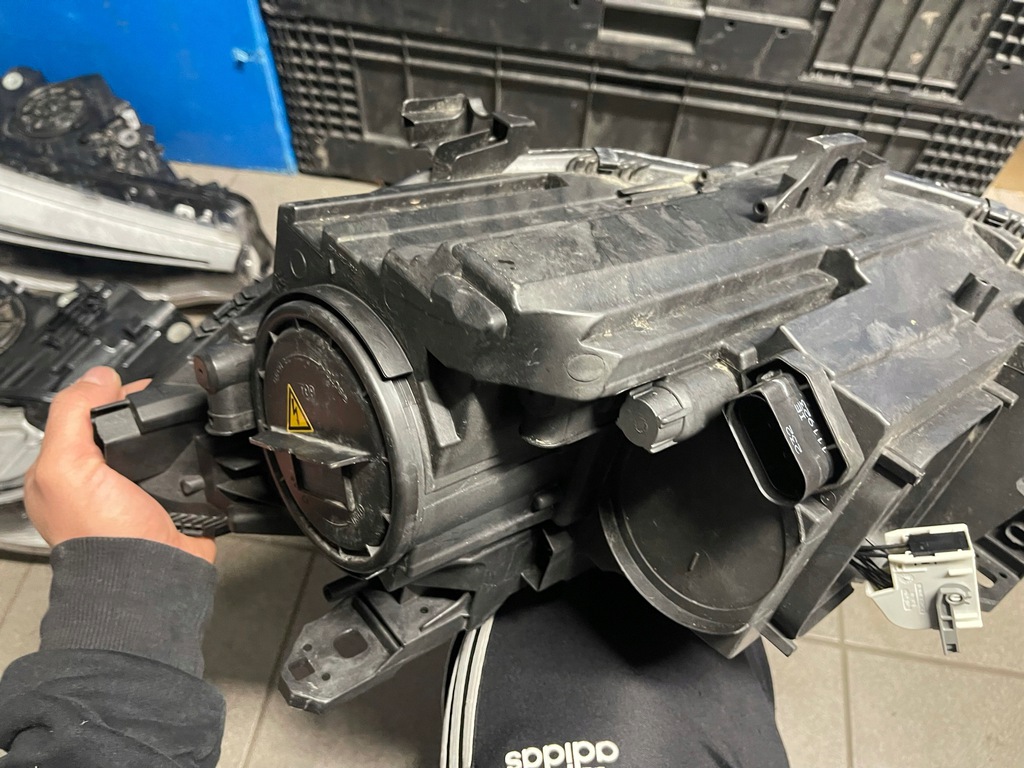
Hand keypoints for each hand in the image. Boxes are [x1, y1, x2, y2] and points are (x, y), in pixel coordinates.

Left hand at [23, 366, 215, 562]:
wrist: (149, 577)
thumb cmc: (101, 536)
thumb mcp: (67, 466)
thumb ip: (73, 415)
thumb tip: (99, 376)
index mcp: (64, 472)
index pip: (83, 416)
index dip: (106, 396)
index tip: (131, 386)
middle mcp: (99, 482)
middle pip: (123, 428)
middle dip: (142, 413)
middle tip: (162, 402)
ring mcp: (137, 492)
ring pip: (156, 446)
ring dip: (171, 434)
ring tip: (183, 422)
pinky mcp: (172, 501)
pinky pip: (185, 467)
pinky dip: (192, 457)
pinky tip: (195, 451)